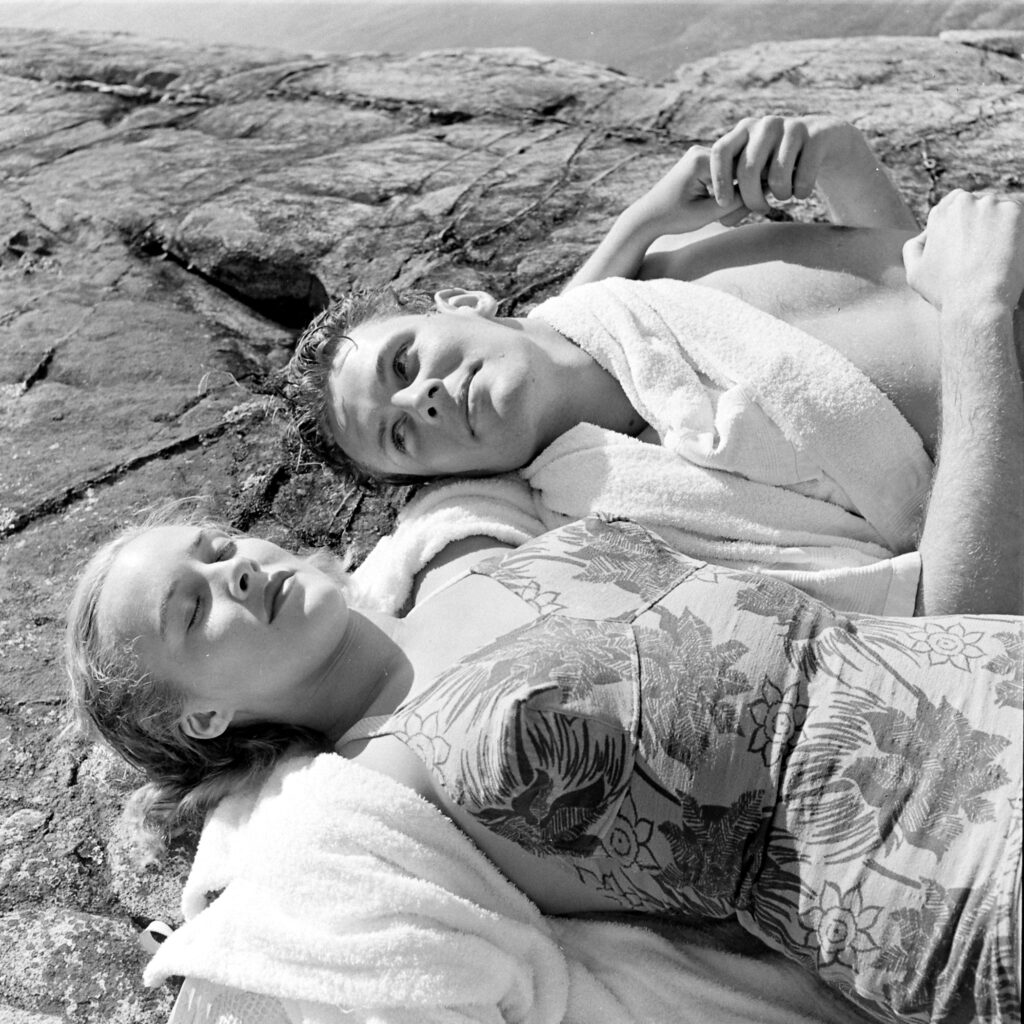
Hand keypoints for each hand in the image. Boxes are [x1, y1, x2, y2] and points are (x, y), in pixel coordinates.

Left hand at [627, 145, 747, 235]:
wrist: (646, 217)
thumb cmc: (672, 218)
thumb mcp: (707, 213)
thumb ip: (737, 201)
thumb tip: (766, 186)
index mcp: (701, 159)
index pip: (741, 167)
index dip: (753, 186)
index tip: (759, 205)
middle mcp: (700, 150)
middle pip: (738, 166)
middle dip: (746, 188)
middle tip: (755, 208)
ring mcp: (699, 155)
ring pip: (733, 169)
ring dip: (739, 189)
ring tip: (743, 208)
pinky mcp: (700, 163)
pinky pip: (723, 172)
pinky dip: (729, 188)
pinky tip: (733, 203)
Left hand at [709, 115, 863, 213]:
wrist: (827, 143)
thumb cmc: (782, 166)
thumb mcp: (759, 179)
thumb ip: (740, 199)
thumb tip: (724, 222)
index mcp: (745, 130)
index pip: (721, 151)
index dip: (720, 179)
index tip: (724, 204)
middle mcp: (766, 124)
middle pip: (748, 169)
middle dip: (752, 199)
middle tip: (761, 209)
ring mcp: (792, 127)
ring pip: (777, 176)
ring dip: (781, 195)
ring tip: (785, 194)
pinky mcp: (817, 135)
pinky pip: (803, 178)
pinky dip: (801, 192)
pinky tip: (803, 190)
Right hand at [903, 190, 1023, 311]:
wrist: (976, 302)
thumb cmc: (945, 292)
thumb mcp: (914, 273)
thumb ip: (913, 248)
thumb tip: (925, 234)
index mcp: (940, 214)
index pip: (955, 205)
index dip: (964, 225)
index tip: (971, 243)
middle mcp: (963, 203)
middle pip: (980, 205)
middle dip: (984, 223)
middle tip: (987, 250)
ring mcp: (990, 205)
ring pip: (1001, 210)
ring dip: (1003, 226)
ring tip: (1001, 254)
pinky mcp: (1014, 212)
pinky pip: (1021, 215)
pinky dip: (1019, 231)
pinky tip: (1012, 252)